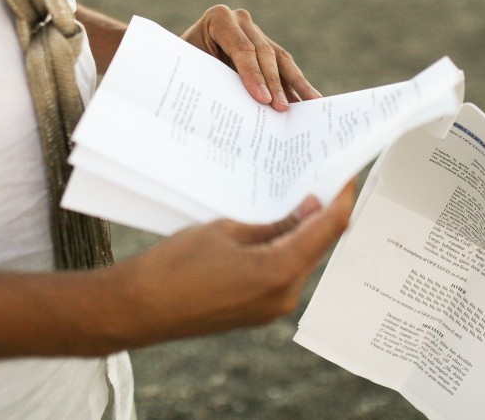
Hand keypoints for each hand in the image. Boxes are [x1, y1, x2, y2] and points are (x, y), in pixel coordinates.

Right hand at [109, 179, 356, 345]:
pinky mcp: (257, 312)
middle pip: (317, 245)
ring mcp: (271, 308)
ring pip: (300, 259)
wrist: (138, 309)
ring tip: (291, 196)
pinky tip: (271, 226)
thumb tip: (309, 208)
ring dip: (300, 230)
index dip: (341, 197)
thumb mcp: (226, 230)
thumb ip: (274, 222)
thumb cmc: (175, 266)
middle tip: (316, 176)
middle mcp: (284, 295)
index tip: (346, 172)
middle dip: (320, 212)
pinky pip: (281, 273)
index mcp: (280, 272)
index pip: (328, 228)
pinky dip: (283, 248)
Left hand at [181, 5, 320, 110]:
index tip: (262, 100)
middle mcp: (241, 20)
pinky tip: (308, 100)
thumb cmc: (181, 64)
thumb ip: (212, 79)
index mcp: (220, 18)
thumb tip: (238, 108)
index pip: (243, 49)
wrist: (179, 56)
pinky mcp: (265, 45)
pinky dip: (295, 84)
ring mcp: (256, 31)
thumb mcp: (190, 67)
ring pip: (281, 59)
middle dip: (274, 84)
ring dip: (296, 83)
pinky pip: (284, 65)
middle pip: (264, 54)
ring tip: (311, 104)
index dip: (254, 75)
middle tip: (282, 109)